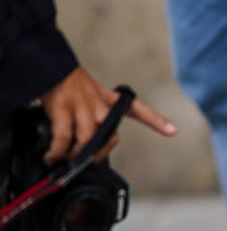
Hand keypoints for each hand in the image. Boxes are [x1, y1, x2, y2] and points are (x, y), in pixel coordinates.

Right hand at [39, 67, 176, 165]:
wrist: (49, 69)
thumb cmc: (72, 88)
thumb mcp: (96, 96)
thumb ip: (100, 118)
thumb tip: (92, 147)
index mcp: (111, 100)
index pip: (139, 109)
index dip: (157, 121)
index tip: (173, 131)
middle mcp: (100, 105)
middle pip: (108, 138)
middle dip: (96, 155)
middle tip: (83, 161)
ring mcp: (82, 107)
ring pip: (87, 141)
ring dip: (75, 155)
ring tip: (64, 159)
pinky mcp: (63, 110)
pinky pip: (63, 138)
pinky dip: (57, 151)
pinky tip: (52, 156)